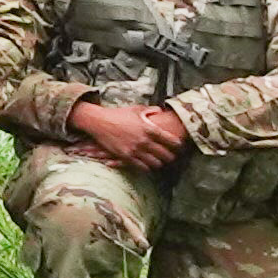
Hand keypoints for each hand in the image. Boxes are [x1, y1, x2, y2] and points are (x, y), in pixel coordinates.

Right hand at [70, 100, 186, 168]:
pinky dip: (146, 167)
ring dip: (159, 163)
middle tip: (172, 157)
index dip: (178, 145)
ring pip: (155, 163)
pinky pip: (141, 167)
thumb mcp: (136, 109)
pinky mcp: (125, 156)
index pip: (171, 141)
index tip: (179, 146)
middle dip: (171, 157)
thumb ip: (150, 110)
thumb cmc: (117, 114)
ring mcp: (135, 150)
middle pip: (166, 155)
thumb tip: (160, 110)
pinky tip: (147, 165)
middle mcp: (144, 141)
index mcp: (150, 129)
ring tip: (160, 162)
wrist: (98, 121)